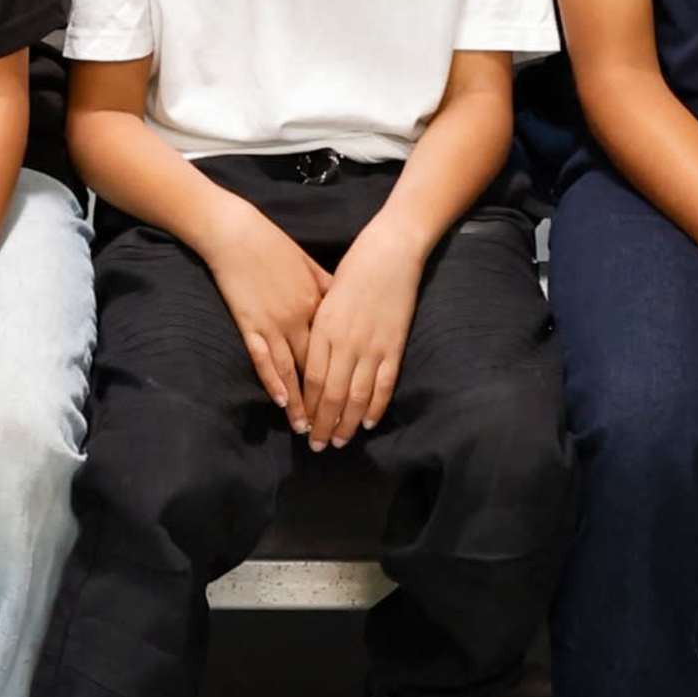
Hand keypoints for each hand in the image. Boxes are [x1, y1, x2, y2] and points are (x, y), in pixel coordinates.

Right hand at [203, 204, 332, 418]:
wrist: (236, 233)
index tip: (353, 402)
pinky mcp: (249, 323)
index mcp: (318, 304)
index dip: (345, 378)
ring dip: (299, 402)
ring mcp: (273, 323)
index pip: (336, 351)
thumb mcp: (309, 264)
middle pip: (317, 368)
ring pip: (291, 370)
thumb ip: (328, 288)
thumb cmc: (273, 245)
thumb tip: (345, 305)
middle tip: (330, 429)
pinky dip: (273, 381)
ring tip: (304, 427)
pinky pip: (263, 358)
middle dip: (323, 401)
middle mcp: (299, 318)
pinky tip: (280, 401)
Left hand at [296, 233, 421, 448]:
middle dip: (324, 423)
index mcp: (324, 329)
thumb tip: (310, 356)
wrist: (390, 251)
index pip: (313, 379)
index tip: (302, 425)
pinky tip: (369, 422)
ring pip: (357, 395)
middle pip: (332, 394)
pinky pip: (384, 384)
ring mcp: (372, 345)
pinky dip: (376, 406)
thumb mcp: (327, 297)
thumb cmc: (354, 268)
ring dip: (348, 422)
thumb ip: (320, 328)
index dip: (308, 406)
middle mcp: (346, 342)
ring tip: (340, 441)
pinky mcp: (394, 345)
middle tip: (317, 445)